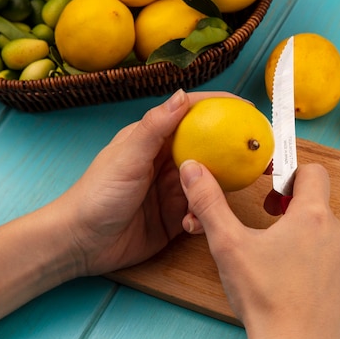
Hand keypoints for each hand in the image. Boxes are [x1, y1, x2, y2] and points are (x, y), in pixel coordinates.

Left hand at [56, 90, 235, 275]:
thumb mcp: (127, 157)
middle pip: (208, 149)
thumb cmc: (97, 195)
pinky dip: (202, 217)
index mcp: (154, 140)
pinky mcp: (175, 218)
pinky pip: (200, 212)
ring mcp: (172, 191)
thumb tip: (183, 94)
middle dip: (232, 152)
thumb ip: (155, 127)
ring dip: (217, 191)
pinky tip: (192, 225)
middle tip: (258, 156)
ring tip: (223, 198)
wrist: (82, 244)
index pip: (191, 115)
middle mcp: (166, 162)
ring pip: (209, 183)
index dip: (220, 108)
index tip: (248, 111)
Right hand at [179, 160, 339, 338]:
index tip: (272, 198)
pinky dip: (321, 274)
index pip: (313, 173)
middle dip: (293, 217)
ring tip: (282, 268)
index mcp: (313, 216)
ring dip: (309, 245)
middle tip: (269, 237)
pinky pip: (339, 271)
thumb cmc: (264, 298)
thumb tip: (193, 170)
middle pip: (319, 209)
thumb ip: (209, 202)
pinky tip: (299, 291)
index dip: (291, 177)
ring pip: (330, 241)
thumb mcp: (228, 245)